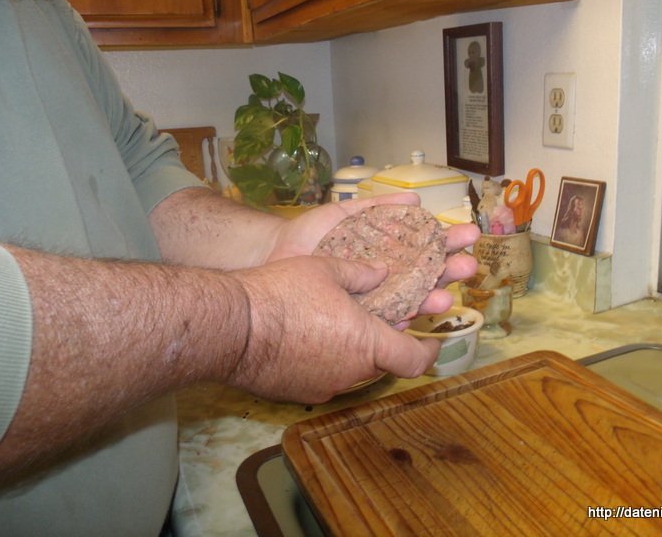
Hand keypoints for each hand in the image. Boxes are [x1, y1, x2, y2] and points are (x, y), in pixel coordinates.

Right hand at [227, 254, 440, 402]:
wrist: (229, 328)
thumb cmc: (279, 293)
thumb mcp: (323, 268)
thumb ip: (359, 272)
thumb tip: (382, 271)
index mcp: (366, 342)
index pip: (414, 360)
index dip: (428, 352)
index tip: (431, 342)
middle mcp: (351, 372)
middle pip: (381, 363)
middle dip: (382, 342)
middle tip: (374, 320)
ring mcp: (324, 387)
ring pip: (351, 370)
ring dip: (351, 351)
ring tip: (335, 325)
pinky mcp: (299, 394)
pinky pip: (324, 377)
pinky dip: (326, 361)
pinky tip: (307, 338)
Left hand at [267, 193, 480, 321]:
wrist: (277, 255)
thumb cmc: (311, 235)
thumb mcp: (346, 214)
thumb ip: (378, 206)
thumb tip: (415, 198)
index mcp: (390, 250)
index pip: (427, 246)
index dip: (449, 241)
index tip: (469, 234)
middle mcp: (388, 276)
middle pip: (427, 276)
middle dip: (450, 271)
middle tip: (469, 264)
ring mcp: (375, 300)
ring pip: (411, 302)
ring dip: (432, 300)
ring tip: (447, 296)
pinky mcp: (358, 320)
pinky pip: (382, 325)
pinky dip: (398, 324)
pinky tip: (412, 319)